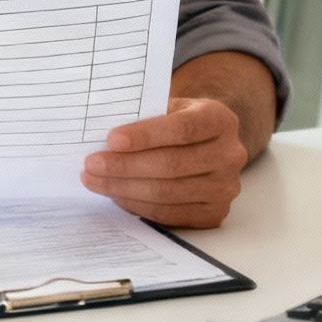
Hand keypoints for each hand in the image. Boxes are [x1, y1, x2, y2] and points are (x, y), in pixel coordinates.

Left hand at [81, 97, 248, 227]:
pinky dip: (137, 205)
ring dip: (125, 189)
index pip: (183, 129)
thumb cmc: (182, 122)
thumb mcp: (172, 107)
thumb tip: (105, 135)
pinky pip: (169, 214)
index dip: (146, 135)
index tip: (112, 140)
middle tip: (92, 164)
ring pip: (168, 193)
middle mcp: (230, 154)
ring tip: (96, 181)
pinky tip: (116, 195)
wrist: (210, 144)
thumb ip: (147, 116)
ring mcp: (225, 187)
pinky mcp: (215, 212)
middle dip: (126, 166)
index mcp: (220, 119)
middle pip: (172, 164)